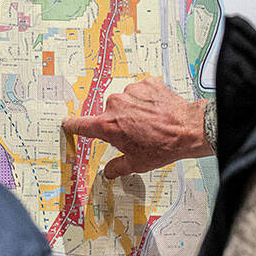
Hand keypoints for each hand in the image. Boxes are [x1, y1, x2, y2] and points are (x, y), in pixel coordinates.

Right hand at [62, 77, 211, 179]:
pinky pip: (140, 91)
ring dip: (133, 109)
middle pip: (109, 113)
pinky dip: (146, 99)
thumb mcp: (137, 163)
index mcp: (108, 125)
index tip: (67, 123)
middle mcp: (115, 105)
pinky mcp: (146, 83)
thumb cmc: (163, 146)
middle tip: (135, 132)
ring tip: (149, 121)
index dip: (73, 125)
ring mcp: (131, 92)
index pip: (80, 125)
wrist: (188, 130)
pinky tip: (156, 110)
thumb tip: (108, 172)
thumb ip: (117, 167)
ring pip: (125, 101)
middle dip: (118, 121)